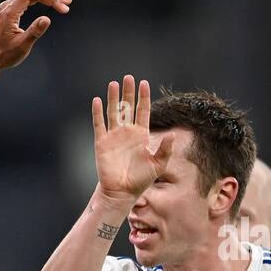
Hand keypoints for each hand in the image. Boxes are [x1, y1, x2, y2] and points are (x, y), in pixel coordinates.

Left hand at [0, 0, 71, 71]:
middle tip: (67, 1)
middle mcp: (7, 8)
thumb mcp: (22, 46)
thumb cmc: (4, 55)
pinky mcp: (8, 13)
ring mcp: (7, 9)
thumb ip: (34, 32)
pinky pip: (25, 1)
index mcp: (9, 13)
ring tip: (63, 1)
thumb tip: (47, 19)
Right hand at [92, 75, 173, 203]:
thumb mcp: (158, 165)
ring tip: (114, 83)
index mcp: (141, 135)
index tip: (144, 83)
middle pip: (127, 107)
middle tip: (128, 77)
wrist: (122, 192)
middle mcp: (127, 132)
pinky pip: (99, 125)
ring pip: (113, 112)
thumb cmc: (141, 180)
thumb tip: (173, 135)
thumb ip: (165, 149)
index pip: (142, 111)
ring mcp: (113, 136)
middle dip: (128, 92)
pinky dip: (97, 113)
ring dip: (113, 97)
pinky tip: (97, 100)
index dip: (143, 97)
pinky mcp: (101, 143)